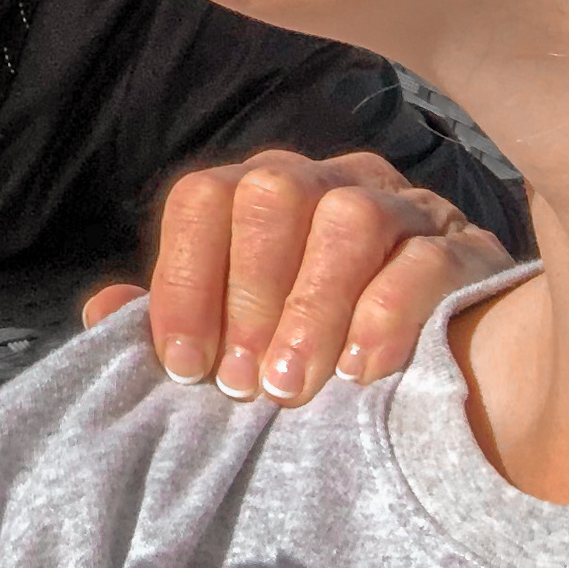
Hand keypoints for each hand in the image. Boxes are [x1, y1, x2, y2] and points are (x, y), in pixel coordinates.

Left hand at [79, 148, 511, 404]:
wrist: (444, 355)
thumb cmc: (309, 338)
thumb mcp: (235, 326)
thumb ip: (172, 317)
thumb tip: (103, 310)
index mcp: (259, 191)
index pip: (204, 197)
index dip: (184, 279)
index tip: (183, 364)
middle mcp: (326, 182)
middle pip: (274, 193)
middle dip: (248, 293)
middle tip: (241, 384)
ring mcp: (401, 207)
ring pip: (350, 219)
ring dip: (312, 307)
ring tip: (292, 385)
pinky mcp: (466, 250)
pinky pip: (428, 260)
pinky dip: (388, 314)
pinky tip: (362, 371)